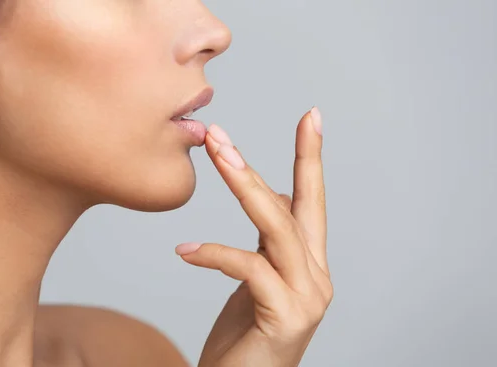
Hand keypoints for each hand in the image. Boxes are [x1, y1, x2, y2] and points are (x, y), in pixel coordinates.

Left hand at [175, 107, 331, 366]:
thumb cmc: (246, 338)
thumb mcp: (257, 282)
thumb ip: (269, 243)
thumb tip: (274, 197)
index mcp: (308, 264)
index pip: (311, 201)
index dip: (311, 158)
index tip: (311, 116)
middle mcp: (316, 277)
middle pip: (294, 207)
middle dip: (258, 165)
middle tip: (220, 133)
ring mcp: (307, 298)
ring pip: (278, 229)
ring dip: (245, 187)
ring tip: (215, 155)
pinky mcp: (286, 318)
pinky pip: (250, 269)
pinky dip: (216, 254)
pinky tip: (184, 249)